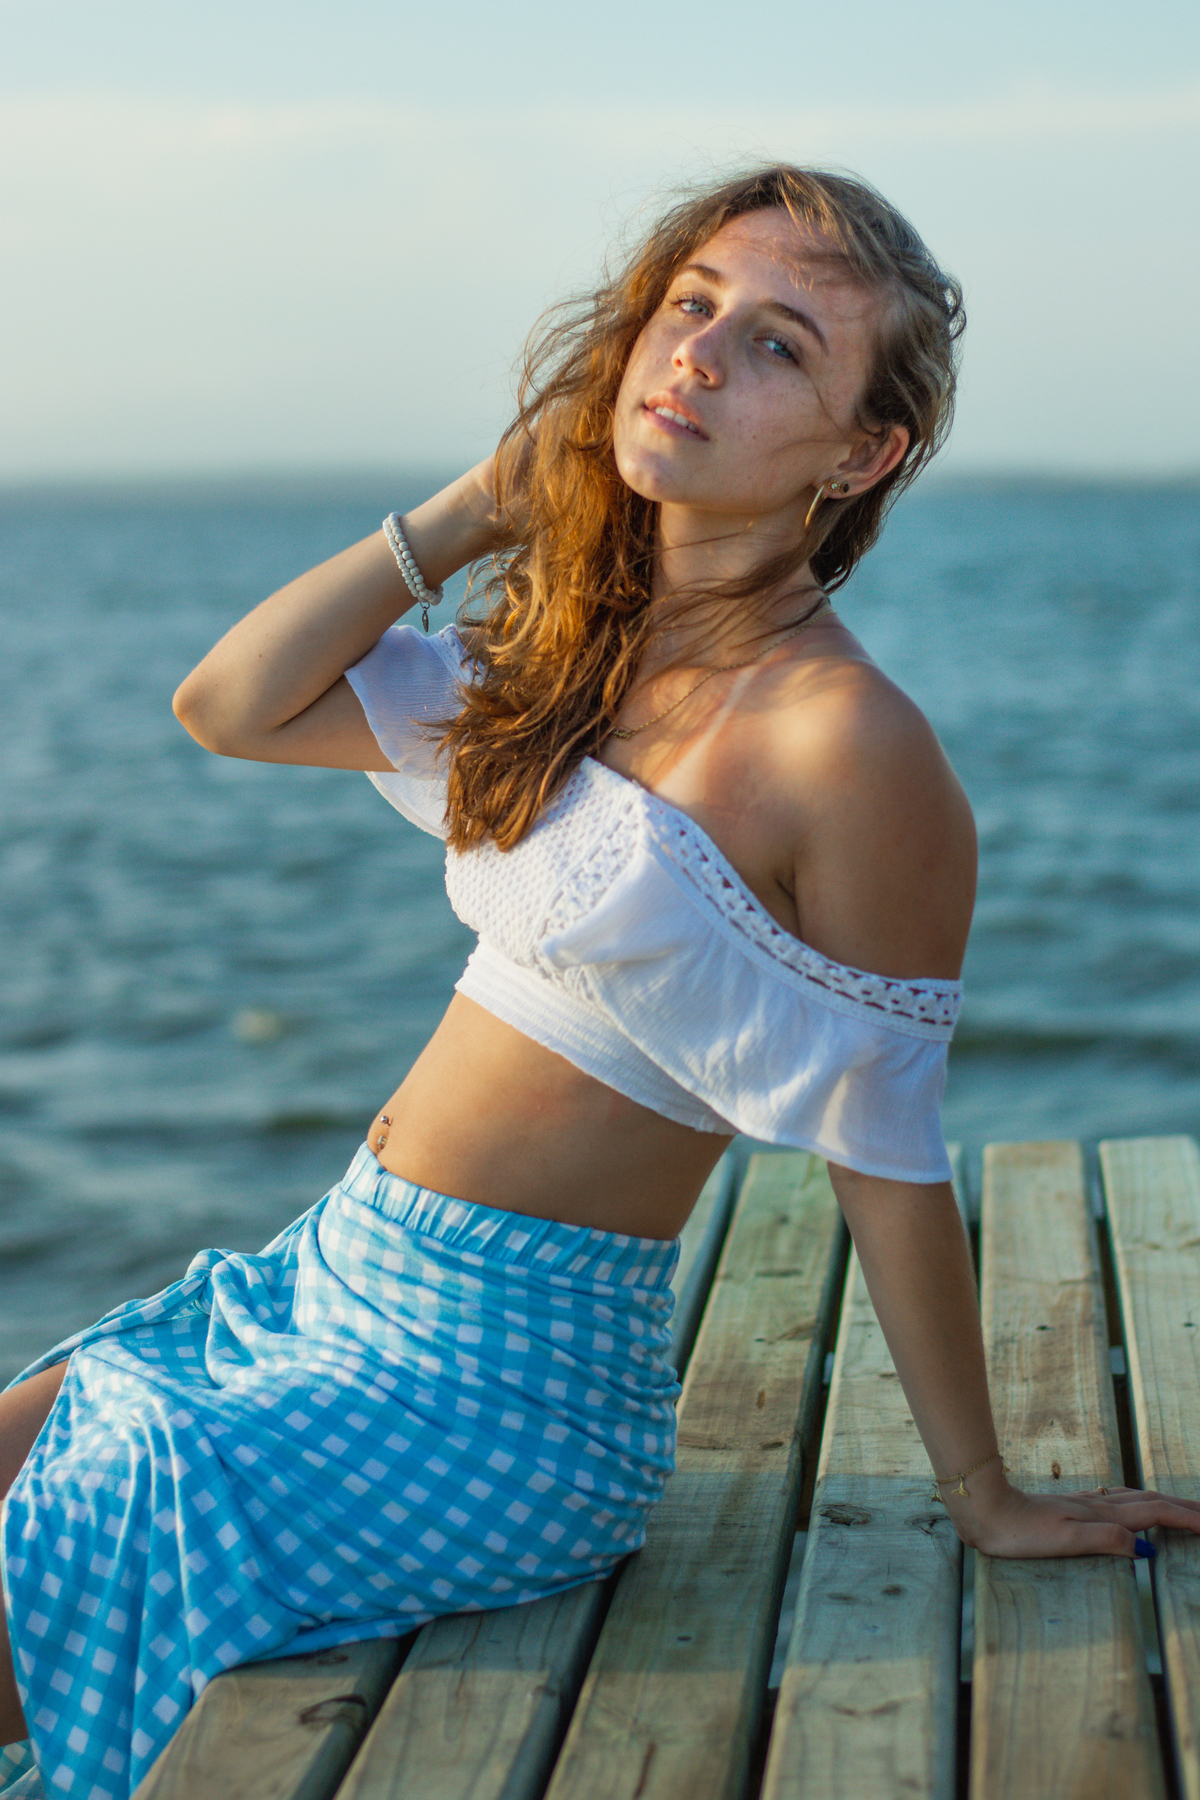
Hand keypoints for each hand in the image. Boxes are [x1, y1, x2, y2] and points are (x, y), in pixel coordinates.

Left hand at [947, 1475, 1199, 1558]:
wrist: (986, 1510)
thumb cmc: (1020, 1532)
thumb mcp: (1065, 1541)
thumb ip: (1106, 1540)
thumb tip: (1146, 1548)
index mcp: (1101, 1514)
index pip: (1154, 1513)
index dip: (1185, 1519)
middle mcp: (1098, 1504)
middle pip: (1151, 1501)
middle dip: (1183, 1507)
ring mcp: (1085, 1502)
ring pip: (1136, 1498)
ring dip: (1164, 1502)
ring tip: (1184, 1508)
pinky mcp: (1072, 1506)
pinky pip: (1119, 1500)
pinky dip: (1140, 1501)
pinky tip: (1133, 1505)